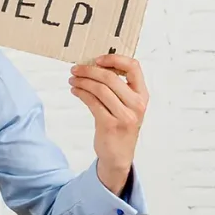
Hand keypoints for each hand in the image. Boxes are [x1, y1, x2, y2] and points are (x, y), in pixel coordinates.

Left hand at [68, 54, 148, 192]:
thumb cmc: (121, 126)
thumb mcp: (128, 106)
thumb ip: (119, 88)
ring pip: (99, 89)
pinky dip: (81, 93)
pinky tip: (75, 91)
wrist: (119, 156)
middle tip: (75, 69)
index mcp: (142, 95)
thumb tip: (95, 67)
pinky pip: (92, 102)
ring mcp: (124, 115)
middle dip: (89, 70)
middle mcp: (136, 104)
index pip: (134, 67)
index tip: (98, 60)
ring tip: (72, 80)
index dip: (114, 59)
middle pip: (110, 77)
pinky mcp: (110, 125)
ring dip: (82, 81)